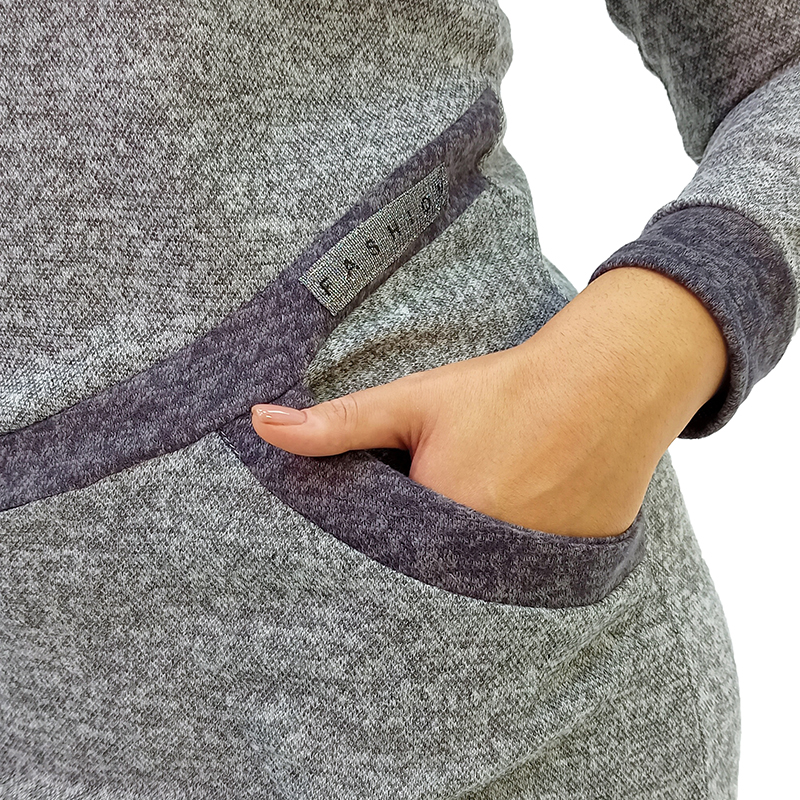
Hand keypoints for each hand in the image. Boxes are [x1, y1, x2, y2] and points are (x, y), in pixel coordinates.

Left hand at [251, 267, 726, 536]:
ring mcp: (535, 574)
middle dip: (420, 549)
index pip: (380, 564)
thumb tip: (259, 423)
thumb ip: (337, 424)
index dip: (376, 543)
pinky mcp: (573, 567)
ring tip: (485, 500)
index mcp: (434, 530)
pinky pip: (526, 577)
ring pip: (478, 578)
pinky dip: (514, 552)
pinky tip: (524, 508)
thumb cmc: (504, 391)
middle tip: (444, 498)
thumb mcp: (412, 402)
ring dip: (467, 555)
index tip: (387, 516)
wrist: (607, 383)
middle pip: (429, 575)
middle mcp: (485, 567)